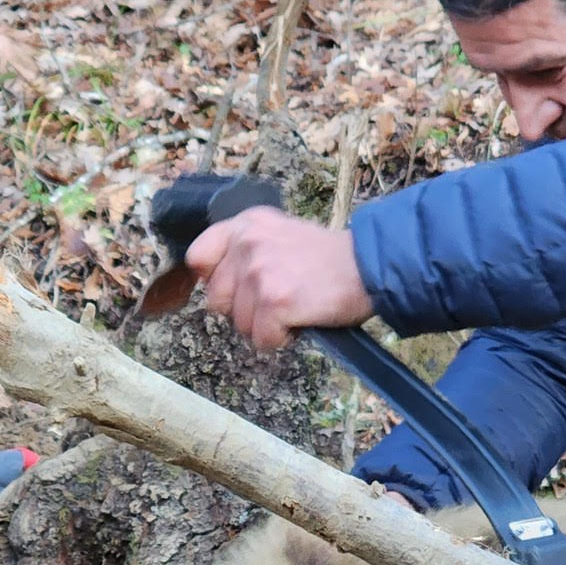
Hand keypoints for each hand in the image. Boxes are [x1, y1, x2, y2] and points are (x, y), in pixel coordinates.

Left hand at [187, 210, 372, 351]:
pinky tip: (300, 320)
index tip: (237, 289)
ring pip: (240, 324)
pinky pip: (262, 339)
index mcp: (246, 224)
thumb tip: (216, 282)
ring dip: (266, 326)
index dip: (214, 281)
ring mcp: (259, 272)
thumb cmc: (328, 259)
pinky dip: (282, 339)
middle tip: (277, 301)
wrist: (368, 267)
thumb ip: (247, 250)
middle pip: (216, 301)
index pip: (198, 257)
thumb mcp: (279, 236)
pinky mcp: (274, 301)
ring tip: (294, 307)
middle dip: (244, 311)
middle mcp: (247, 243)